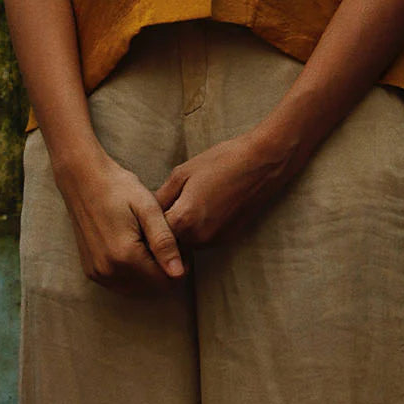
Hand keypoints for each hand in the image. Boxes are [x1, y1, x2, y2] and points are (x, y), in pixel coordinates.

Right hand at [56, 149, 185, 292]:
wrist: (83, 179)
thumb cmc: (119, 188)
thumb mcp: (148, 209)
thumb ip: (164, 242)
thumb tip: (179, 274)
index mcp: (125, 256)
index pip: (164, 281)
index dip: (179, 265)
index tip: (180, 244)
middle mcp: (108, 271)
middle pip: (151, 287)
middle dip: (164, 270)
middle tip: (166, 241)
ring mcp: (97, 273)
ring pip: (136, 288)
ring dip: (148, 273)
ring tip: (151, 243)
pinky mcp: (90, 270)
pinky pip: (119, 283)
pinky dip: (132, 273)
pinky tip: (135, 249)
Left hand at [155, 130, 299, 248]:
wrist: (261, 163)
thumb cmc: (221, 161)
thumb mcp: (183, 173)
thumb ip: (162, 196)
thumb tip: (148, 211)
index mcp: (184, 219)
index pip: (154, 234)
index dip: (147, 224)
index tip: (142, 216)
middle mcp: (199, 237)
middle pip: (170, 241)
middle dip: (164, 229)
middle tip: (161, 210)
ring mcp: (215, 240)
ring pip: (187, 242)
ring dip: (181, 230)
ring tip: (185, 205)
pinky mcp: (228, 239)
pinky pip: (204, 239)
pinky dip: (198, 228)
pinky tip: (203, 207)